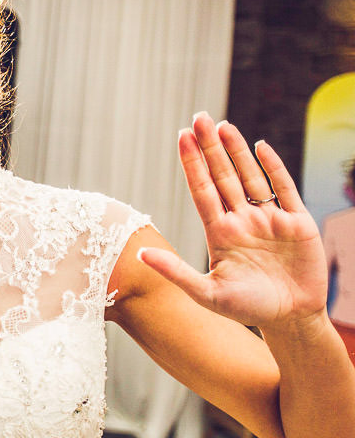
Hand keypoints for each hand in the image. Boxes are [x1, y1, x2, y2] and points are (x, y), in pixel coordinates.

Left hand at [139, 113, 327, 329]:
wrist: (291, 320)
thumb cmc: (248, 309)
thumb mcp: (207, 293)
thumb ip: (175, 273)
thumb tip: (139, 256)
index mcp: (219, 233)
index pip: (202, 190)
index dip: (192, 164)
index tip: (181, 137)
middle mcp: (242, 220)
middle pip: (223, 176)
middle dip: (210, 147)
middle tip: (198, 117)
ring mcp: (269, 219)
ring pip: (250, 177)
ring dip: (237, 150)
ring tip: (222, 125)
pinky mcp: (298, 223)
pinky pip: (284, 189)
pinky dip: (274, 168)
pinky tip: (261, 146)